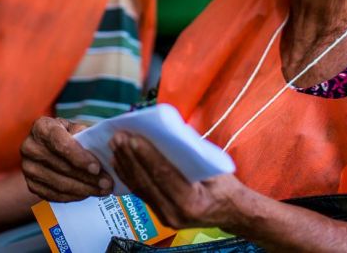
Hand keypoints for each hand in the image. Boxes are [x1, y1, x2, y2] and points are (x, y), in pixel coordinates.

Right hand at [21, 117, 112, 201]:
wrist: (48, 147)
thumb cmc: (67, 134)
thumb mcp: (75, 128)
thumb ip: (86, 136)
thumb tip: (100, 149)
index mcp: (42, 127)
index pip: (61, 144)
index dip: (79, 157)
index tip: (97, 168)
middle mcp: (30, 147)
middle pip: (62, 167)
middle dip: (88, 177)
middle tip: (107, 183)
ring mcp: (28, 167)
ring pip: (59, 183)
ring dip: (84, 189)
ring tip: (102, 191)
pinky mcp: (31, 184)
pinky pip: (54, 195)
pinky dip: (73, 196)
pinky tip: (88, 194)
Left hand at [110, 131, 248, 229]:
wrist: (231, 213)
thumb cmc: (226, 187)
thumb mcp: (215, 167)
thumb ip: (193, 151)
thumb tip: (170, 130)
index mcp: (191, 201)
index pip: (163, 175)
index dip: (147, 155)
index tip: (133, 137)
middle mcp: (175, 213)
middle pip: (146, 181)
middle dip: (130, 157)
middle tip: (118, 137)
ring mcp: (165, 216)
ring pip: (139, 187)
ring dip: (125, 163)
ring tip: (115, 144)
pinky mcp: (160, 214)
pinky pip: (140, 193)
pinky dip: (128, 175)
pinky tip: (119, 161)